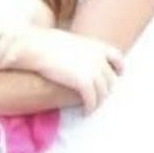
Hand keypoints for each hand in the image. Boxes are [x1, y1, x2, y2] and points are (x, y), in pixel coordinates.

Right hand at [10, 29, 124, 112]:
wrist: (35, 46)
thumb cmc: (44, 42)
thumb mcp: (68, 40)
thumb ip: (79, 50)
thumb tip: (75, 58)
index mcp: (96, 45)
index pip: (117, 58)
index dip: (118, 68)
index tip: (117, 75)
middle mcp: (99, 58)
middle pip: (110, 79)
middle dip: (106, 90)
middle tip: (98, 98)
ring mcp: (93, 70)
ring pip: (103, 93)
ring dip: (97, 102)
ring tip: (90, 108)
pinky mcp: (83, 82)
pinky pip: (92, 100)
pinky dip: (90, 108)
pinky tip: (85, 112)